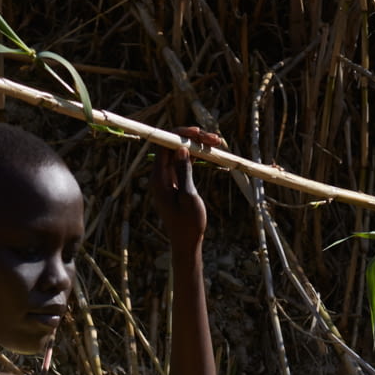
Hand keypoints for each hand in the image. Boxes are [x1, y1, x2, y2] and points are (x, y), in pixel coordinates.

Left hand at [149, 126, 222, 250]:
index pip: (164, 147)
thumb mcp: (188, 196)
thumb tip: (181, 148)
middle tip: (214, 139)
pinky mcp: (176, 182)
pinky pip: (184, 162)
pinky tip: (211, 152)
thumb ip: (184, 171)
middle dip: (193, 138)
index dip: (180, 135)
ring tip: (216, 143)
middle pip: (173, 147)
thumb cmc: (187, 224)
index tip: (198, 132)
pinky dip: (196, 156)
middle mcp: (160, 177)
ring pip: (181, 153)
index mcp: (158, 179)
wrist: (187, 242)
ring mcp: (168, 179)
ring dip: (197, 146)